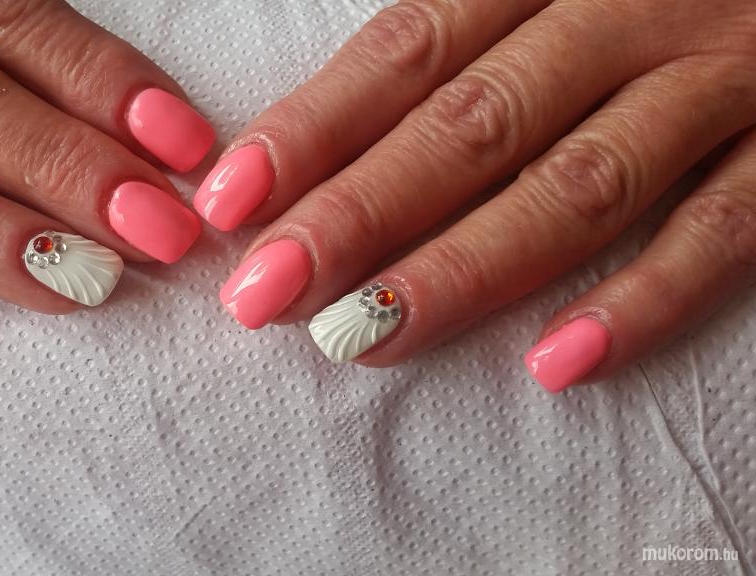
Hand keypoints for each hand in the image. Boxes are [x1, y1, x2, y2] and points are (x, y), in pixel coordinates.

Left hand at [202, 0, 755, 390]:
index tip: (232, 204)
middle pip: (473, 124)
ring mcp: (719, 81)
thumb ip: (459, 49)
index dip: (314, 128)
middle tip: (267, 293)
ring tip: (367, 338)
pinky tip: (555, 365)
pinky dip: (642, 300)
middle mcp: (628, 13)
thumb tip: (325, 145)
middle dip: (359, 215)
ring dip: (463, 268)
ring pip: (579, 185)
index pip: (408, 50)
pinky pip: (723, 231)